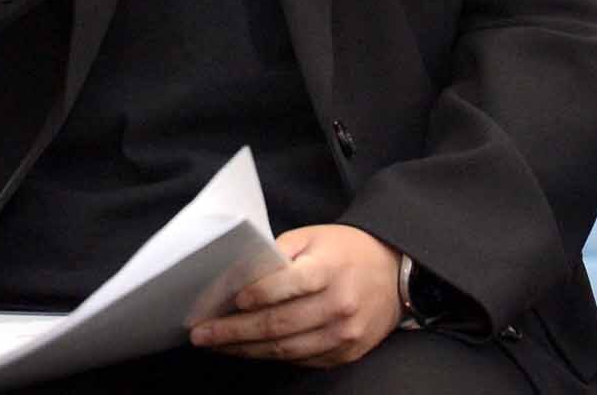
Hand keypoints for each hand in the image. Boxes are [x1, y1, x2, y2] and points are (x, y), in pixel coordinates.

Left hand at [190, 225, 402, 368]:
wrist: (393, 272)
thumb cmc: (345, 249)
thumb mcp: (313, 237)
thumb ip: (279, 253)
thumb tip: (241, 274)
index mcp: (329, 269)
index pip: (287, 284)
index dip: (256, 294)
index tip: (229, 301)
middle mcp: (338, 305)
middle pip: (279, 324)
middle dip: (235, 332)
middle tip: (202, 334)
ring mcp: (343, 334)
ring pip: (287, 349)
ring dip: (247, 349)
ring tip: (218, 345)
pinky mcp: (346, 353)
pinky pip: (302, 361)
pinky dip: (273, 356)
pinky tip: (250, 350)